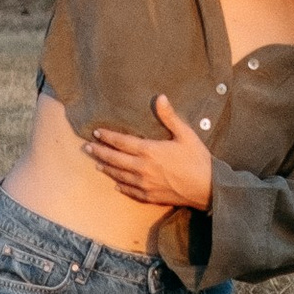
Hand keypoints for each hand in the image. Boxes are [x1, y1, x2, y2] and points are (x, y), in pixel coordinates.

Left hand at [84, 97, 216, 212]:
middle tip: (86, 148)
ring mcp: (144, 184)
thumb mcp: (185, 134)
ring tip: (96, 163)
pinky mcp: (150, 196)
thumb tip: (160, 97)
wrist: (208, 188)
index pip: (121, 142)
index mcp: (149, 151)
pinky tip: (116, 183)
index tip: (96, 133)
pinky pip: (130, 191)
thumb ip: (169, 117)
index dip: (107, 137)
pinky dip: (120, 186)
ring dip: (106, 168)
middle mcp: (142, 168)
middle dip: (99, 152)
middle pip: (114, 159)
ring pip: (119, 175)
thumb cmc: (198, 160)